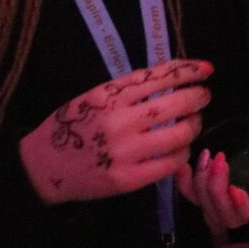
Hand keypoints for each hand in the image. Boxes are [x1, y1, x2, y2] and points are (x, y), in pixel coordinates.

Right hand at [19, 60, 213, 203]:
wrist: (43, 168)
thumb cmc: (70, 128)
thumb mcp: (92, 97)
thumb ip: (126, 90)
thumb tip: (169, 79)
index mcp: (109, 95)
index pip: (157, 77)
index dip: (186, 71)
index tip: (206, 68)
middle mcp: (119, 120)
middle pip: (173, 104)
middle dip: (197, 98)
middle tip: (204, 96)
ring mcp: (125, 151)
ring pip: (177, 135)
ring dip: (193, 126)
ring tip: (194, 123)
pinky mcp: (128, 179)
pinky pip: (169, 164)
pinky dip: (182, 154)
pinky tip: (182, 150)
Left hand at [177, 114, 248, 241]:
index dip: (245, 209)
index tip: (237, 188)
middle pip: (228, 218)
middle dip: (218, 193)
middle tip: (219, 160)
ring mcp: (231, 203)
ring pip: (210, 212)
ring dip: (203, 189)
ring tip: (206, 158)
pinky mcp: (215, 193)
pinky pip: (195, 199)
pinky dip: (186, 186)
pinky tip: (184, 166)